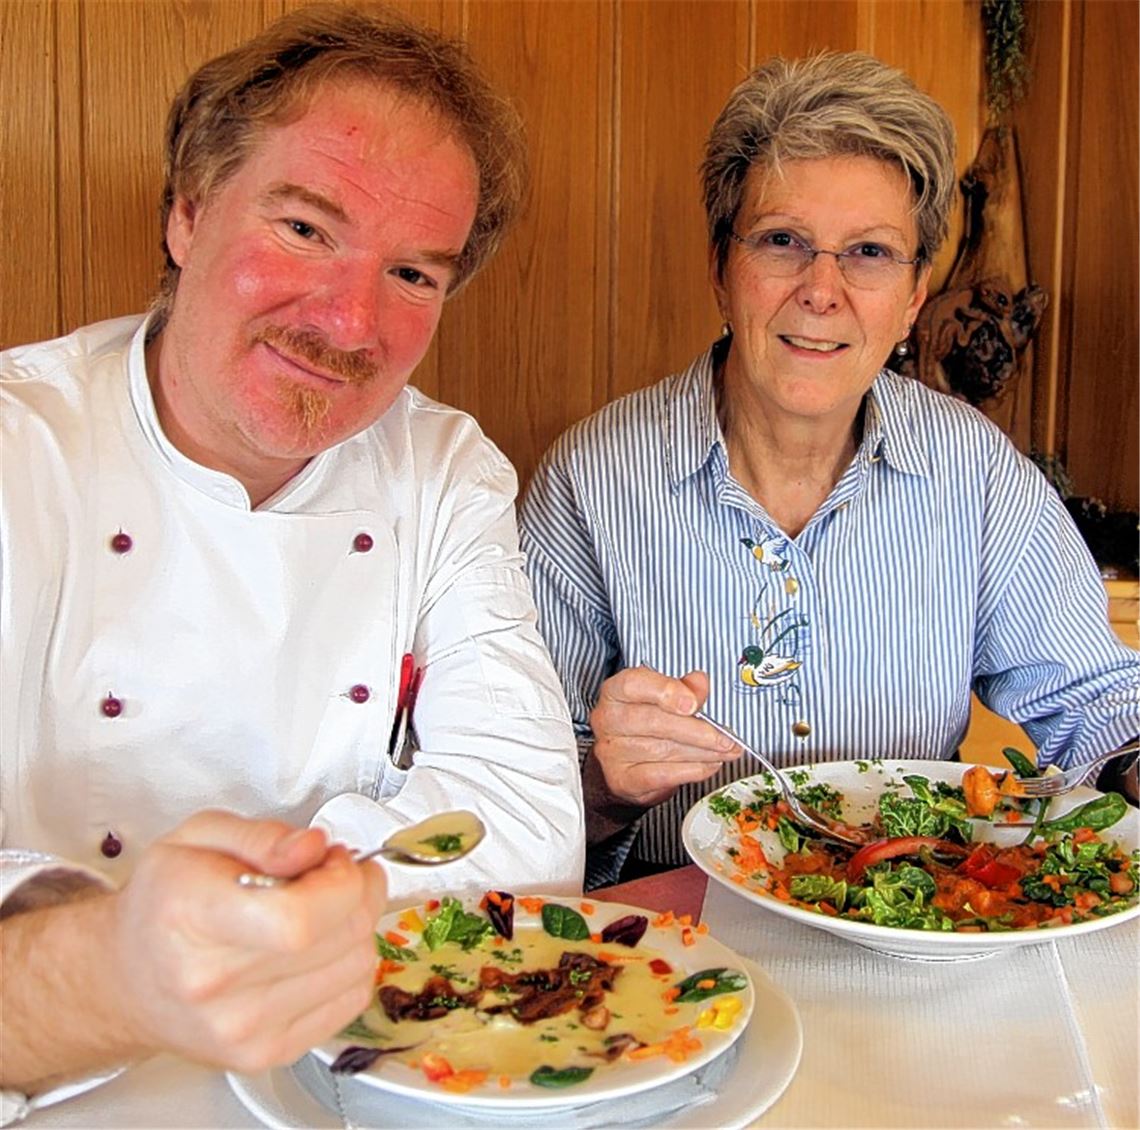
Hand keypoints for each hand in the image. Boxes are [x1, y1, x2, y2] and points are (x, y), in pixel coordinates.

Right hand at [110, 811, 386, 1073]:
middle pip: (338, 938)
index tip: (335, 860)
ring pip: (356, 967)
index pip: (298, 919)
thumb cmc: (164, 903)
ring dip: (358, 926)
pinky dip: (351, 964)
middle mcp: (215, 984)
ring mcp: (242, 1029)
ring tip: (325, 907)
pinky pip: (351, 1000)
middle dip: (358, 891)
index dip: (340, 882)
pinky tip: (323, 945)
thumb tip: (314, 847)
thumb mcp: (199, 836)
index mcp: (194, 918)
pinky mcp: (265, 1053)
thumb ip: (264, 835)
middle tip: (336, 873)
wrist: (128, 978)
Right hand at [588, 666, 739, 809]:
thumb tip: (700, 683)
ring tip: (725, 751)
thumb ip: (684, 688)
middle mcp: (608, 719)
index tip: (693, 702)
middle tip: (726, 737)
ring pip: (662, 750)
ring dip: (701, 752)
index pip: (634, 684)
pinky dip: (690, 771)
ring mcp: (611, 751)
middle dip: (697, 730)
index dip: (666, 691)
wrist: (623, 765)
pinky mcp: (622, 779)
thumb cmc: (645, 725)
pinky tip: (708, 765)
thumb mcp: (663, 699)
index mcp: (616, 692)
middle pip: (653, 721)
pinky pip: (661, 775)